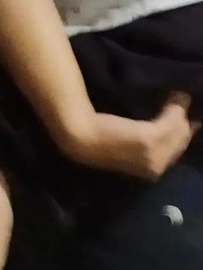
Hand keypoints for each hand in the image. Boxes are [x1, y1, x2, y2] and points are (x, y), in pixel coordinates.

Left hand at [68, 92, 198, 180]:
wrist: (80, 138)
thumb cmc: (99, 139)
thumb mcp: (129, 145)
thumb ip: (151, 142)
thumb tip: (179, 127)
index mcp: (151, 173)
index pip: (177, 153)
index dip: (184, 134)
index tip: (190, 120)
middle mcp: (155, 169)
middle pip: (182, 142)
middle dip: (185, 122)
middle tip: (183, 102)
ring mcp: (154, 155)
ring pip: (180, 130)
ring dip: (181, 111)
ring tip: (178, 97)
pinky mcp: (149, 139)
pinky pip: (173, 121)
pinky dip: (176, 106)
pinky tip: (175, 96)